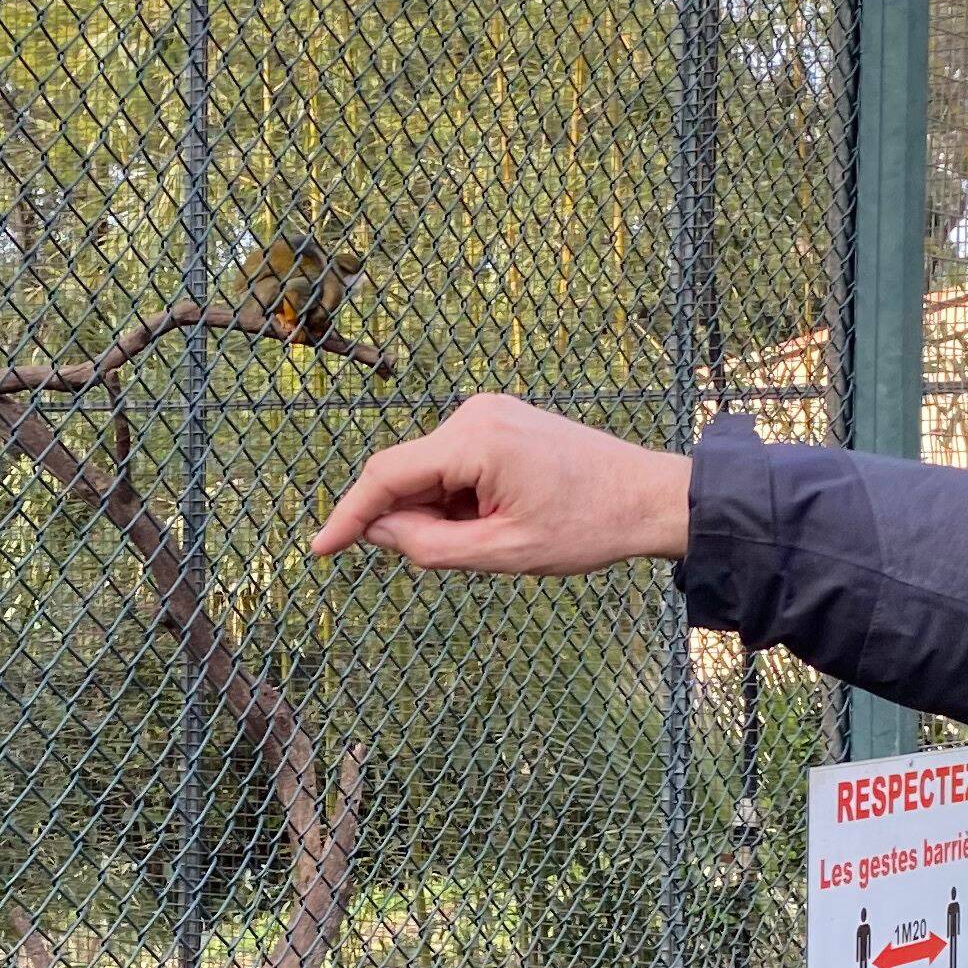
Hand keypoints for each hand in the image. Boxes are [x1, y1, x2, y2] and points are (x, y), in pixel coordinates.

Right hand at [309, 394, 691, 573]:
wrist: (649, 496)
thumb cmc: (588, 526)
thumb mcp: (502, 553)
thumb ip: (430, 546)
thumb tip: (376, 531)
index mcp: (475, 440)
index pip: (386, 475)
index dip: (348, 515)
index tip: (319, 548)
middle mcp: (474, 413)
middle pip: (407, 474)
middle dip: (412, 520)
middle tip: (463, 554)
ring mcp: (487, 412)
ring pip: (430, 473)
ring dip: (442, 512)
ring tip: (498, 534)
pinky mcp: (498, 421)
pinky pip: (453, 464)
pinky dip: (459, 498)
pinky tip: (499, 517)